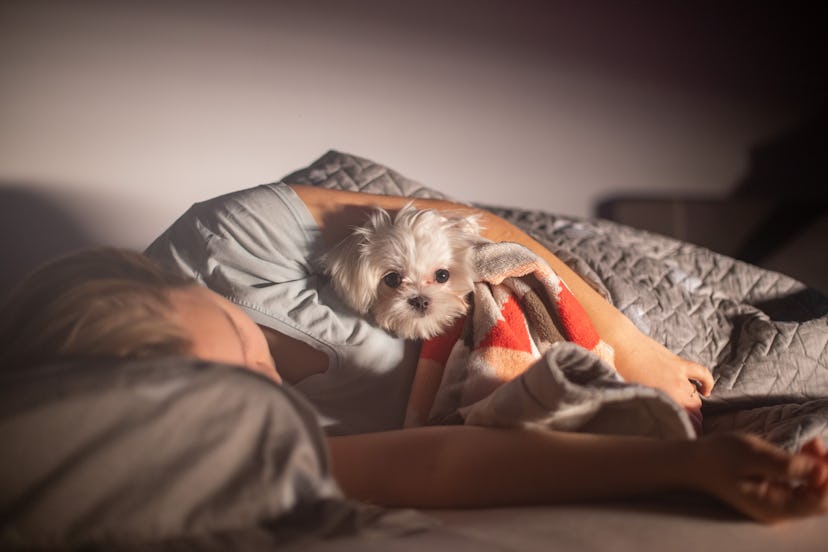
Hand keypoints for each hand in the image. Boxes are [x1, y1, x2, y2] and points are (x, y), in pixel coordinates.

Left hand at [613, 332, 713, 431]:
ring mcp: (679, 376)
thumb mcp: (629, 393)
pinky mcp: (679, 363)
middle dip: (691, 422)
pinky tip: (706, 391)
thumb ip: (643, 405)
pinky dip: (707, 383)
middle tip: (687, 428)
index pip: (682, 420)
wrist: (621, 343)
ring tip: (693, 415)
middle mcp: (674, 390)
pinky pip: (702, 373)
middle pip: (691, 412)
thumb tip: (646, 417)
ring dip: (696, 407)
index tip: (685, 437)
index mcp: (660, 399)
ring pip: (695, 398)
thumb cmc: (618, 369)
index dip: (686, 430)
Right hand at [694, 433, 827, 522]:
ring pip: (815, 489)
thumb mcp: (752, 455)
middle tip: (818, 444)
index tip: (824, 454)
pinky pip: (804, 484)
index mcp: (775, 506)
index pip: (820, 502)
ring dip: (821, 466)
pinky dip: (810, 466)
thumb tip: (823, 471)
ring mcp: (780, 503)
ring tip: (813, 443)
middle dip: (827, 470)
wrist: (696, 460)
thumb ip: (786, 465)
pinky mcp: (777, 493)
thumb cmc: (719, 456)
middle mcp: (781, 510)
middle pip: (821, 498)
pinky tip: (807, 448)